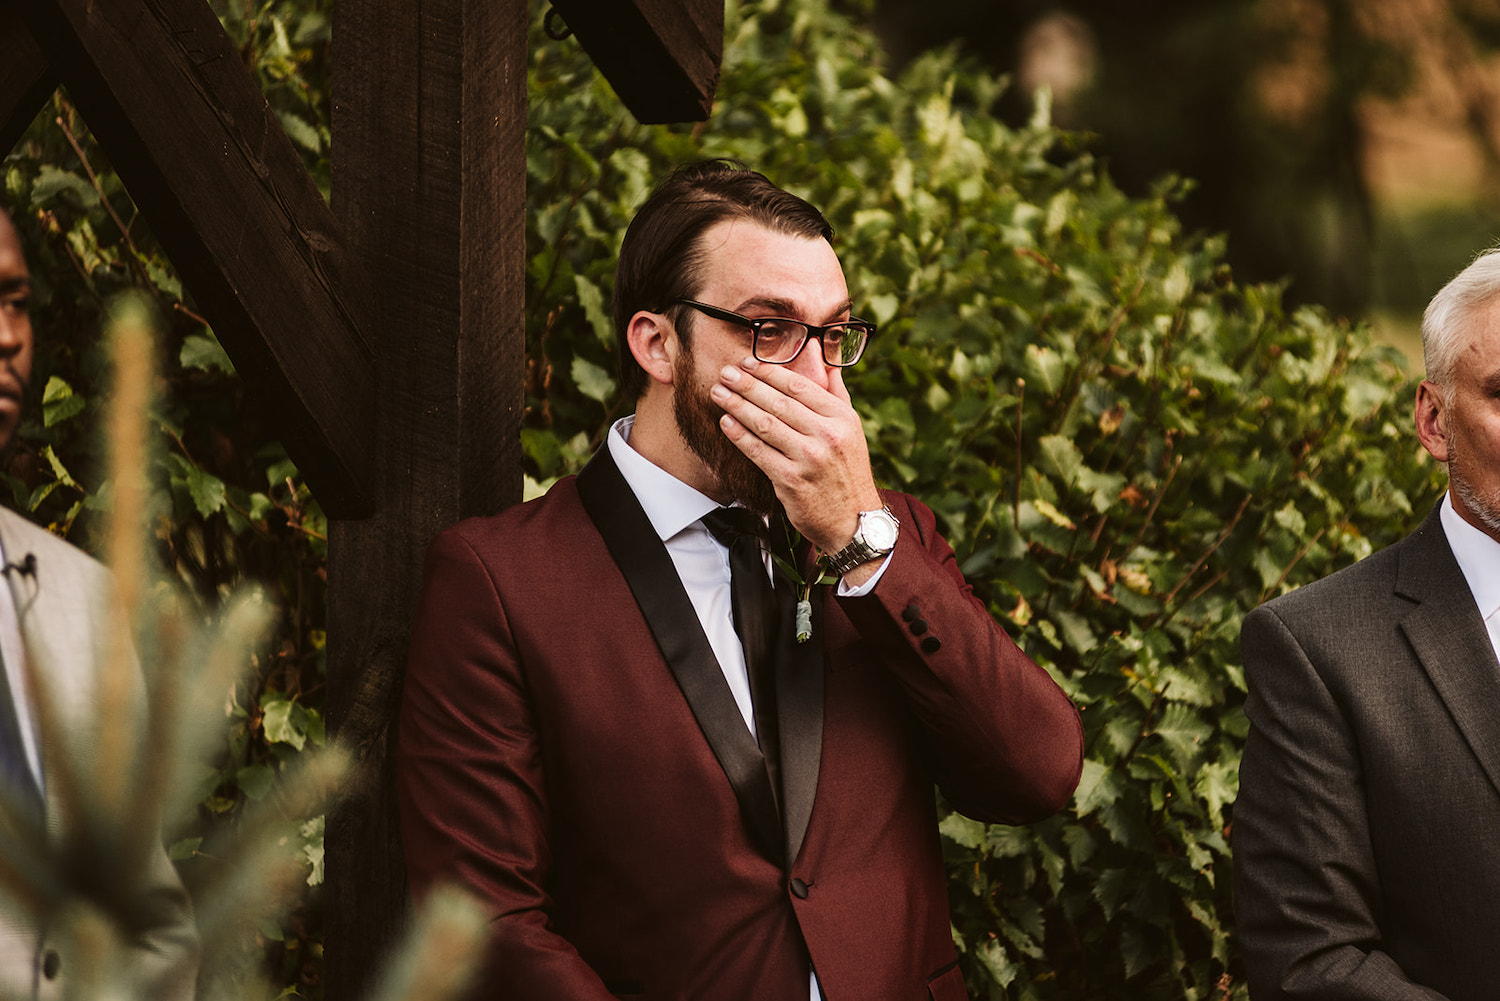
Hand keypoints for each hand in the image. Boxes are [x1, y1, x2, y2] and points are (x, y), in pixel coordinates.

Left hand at [710, 356, 882, 553]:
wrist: (853, 521)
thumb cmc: (847, 470)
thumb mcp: (851, 427)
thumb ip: (835, 390)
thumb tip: (819, 351)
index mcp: (842, 418)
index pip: (799, 387)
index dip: (770, 372)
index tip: (748, 363)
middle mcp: (828, 436)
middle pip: (778, 403)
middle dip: (747, 385)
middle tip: (725, 373)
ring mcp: (809, 459)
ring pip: (765, 424)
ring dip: (737, 406)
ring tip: (718, 393)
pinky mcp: (791, 481)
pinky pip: (758, 452)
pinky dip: (739, 435)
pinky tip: (725, 422)